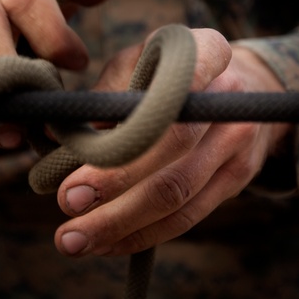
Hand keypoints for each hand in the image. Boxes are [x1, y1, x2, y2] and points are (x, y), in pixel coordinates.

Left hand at [52, 28, 291, 256]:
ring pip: (178, 194)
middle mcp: (231, 97)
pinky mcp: (237, 180)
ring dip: (121, 223)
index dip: (127, 126)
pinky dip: (142, 234)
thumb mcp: (138, 61)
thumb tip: (59, 134)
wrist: (239, 86)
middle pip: (171, 148)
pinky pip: (187, 217)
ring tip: (73, 239)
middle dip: (114, 182)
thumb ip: (106, 92)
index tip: (81, 157)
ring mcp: (238, 143)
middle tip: (66, 202)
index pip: (171, 88)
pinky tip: (105, 244)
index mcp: (205, 54)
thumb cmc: (169, 72)